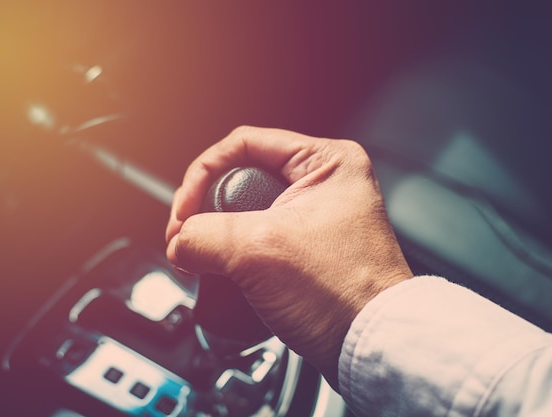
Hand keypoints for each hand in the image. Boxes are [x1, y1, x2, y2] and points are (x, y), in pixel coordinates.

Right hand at [166, 126, 412, 386]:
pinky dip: (235, 257)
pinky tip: (226, 275)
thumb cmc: (346, 295)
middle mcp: (323, 184)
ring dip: (218, 238)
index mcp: (326, 162)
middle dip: (207, 213)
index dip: (202, 175)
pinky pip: (257, 242)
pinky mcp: (307, 251)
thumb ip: (204, 236)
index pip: (243, 144)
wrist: (372, 349)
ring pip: (245, 214)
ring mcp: (315, 219)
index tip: (183, 213)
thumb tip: (180, 242)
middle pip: (240, 180)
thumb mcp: (260, 251)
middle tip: (189, 241)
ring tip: (206, 262)